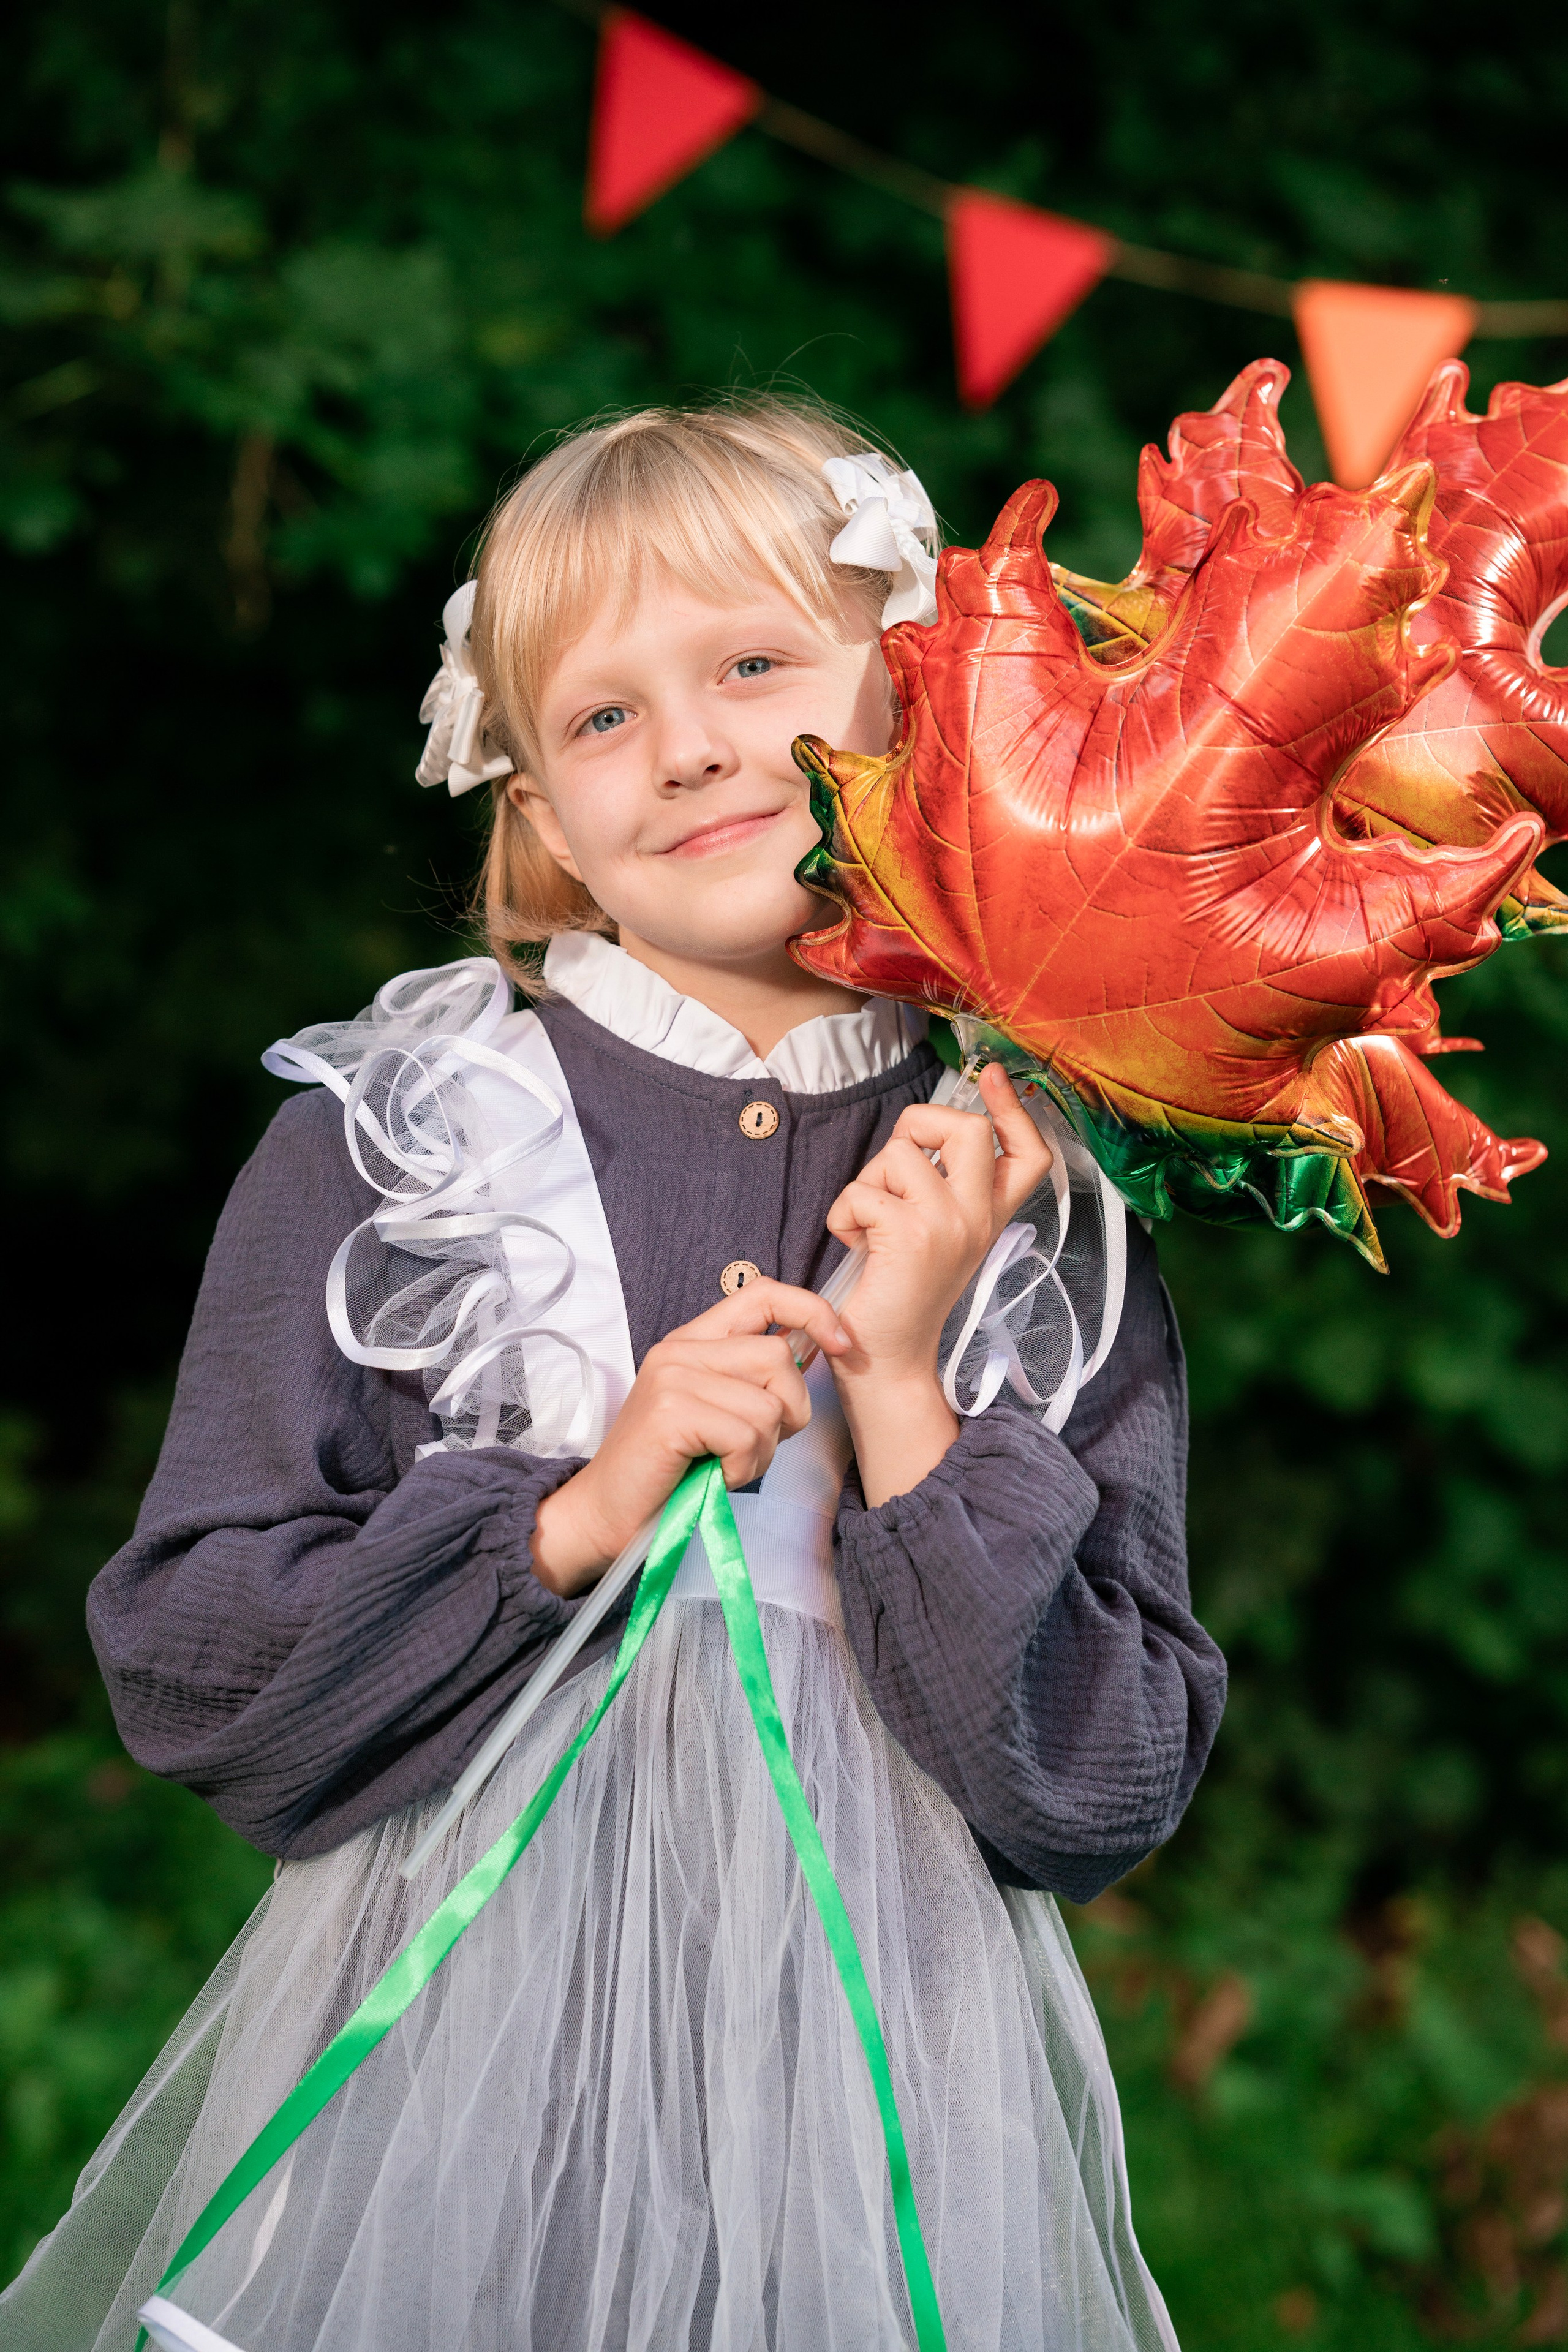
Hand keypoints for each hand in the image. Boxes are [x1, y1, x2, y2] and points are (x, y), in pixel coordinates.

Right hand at [530, 1280, 848, 1595]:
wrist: (604, 1514)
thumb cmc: (668, 1471)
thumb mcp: (714, 1412)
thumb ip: (751, 1381)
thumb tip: (817, 1353)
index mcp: (692, 1342)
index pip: (763, 1294)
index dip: (812, 1311)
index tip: (842, 1344)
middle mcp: (680, 1350)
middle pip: (778, 1358)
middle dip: (788, 1413)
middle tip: (751, 1447)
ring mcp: (673, 1378)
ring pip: (769, 1405)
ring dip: (762, 1451)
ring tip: (725, 1465)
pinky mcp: (671, 1413)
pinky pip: (747, 1436)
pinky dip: (741, 1468)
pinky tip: (713, 1476)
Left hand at [825, 1062, 1051, 1504]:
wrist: (887, 1360)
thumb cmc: (898, 1292)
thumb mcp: (933, 1234)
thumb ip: (939, 1187)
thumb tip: (917, 1137)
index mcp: (990, 1216)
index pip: (1028, 1152)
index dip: (1014, 1109)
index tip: (996, 1077)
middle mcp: (979, 1218)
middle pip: (967, 1128)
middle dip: (917, 1128)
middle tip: (897, 1170)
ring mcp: (951, 1226)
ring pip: (899, 1155)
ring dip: (868, 1184)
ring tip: (870, 1227)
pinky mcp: (912, 1237)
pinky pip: (863, 1191)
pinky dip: (844, 1215)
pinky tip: (854, 1246)